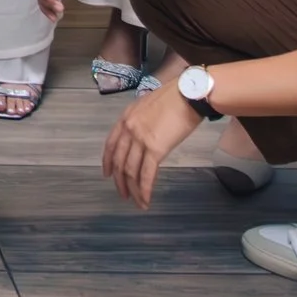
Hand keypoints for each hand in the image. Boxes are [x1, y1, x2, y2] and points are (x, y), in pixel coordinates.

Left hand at [101, 74, 204, 208]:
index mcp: (125, 118)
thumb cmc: (174, 97)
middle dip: (120, 181)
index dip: (108, 162)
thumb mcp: (148, 105)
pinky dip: (145, 189)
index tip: (107, 174)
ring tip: (137, 201)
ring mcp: (140, 140)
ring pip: (131, 171)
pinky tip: (146, 199)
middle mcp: (129, 130)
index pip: (111, 144)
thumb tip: (144, 135)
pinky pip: (146, 174)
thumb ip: (140, 121)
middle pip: (119, 161)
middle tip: (123, 195)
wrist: (188, 94)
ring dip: (133, 189)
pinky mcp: (155, 149)